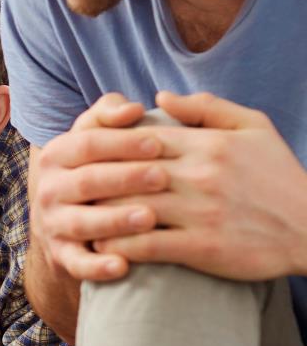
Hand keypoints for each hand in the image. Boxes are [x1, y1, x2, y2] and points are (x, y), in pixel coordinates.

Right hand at [33, 93, 168, 281]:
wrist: (67, 221)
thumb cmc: (97, 168)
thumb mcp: (94, 137)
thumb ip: (109, 115)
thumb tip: (131, 109)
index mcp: (56, 155)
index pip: (87, 144)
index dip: (122, 143)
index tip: (158, 143)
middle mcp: (49, 190)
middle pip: (86, 181)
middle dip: (124, 179)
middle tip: (162, 177)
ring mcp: (53, 225)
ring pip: (82, 223)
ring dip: (114, 221)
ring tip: (149, 218)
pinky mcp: (62, 257)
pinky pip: (78, 264)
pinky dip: (98, 268)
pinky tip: (124, 266)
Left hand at [92, 91, 306, 279]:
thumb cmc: (278, 176)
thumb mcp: (253, 127)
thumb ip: (205, 108)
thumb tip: (159, 97)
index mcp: (206, 144)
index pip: (139, 138)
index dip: (104, 147)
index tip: (81, 155)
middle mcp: (199, 175)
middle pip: (127, 172)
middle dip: (92, 180)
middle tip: (67, 188)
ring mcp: (199, 212)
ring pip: (130, 209)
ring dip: (97, 216)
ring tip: (75, 218)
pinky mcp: (202, 247)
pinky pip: (147, 245)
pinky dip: (119, 247)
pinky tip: (101, 248)